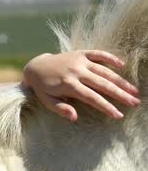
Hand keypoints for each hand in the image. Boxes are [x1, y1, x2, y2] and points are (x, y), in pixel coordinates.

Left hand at [22, 50, 140, 121]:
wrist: (35, 67)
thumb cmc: (42, 88)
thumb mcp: (47, 101)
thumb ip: (60, 109)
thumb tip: (74, 118)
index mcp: (68, 85)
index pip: (92, 97)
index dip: (106, 106)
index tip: (118, 115)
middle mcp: (76, 72)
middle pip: (102, 84)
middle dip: (120, 94)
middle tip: (135, 102)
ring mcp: (79, 61)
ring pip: (104, 71)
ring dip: (121, 80)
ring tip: (134, 90)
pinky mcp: (80, 53)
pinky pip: (98, 54)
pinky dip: (110, 58)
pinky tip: (122, 65)